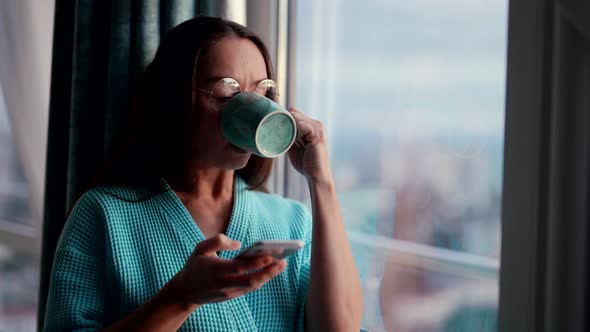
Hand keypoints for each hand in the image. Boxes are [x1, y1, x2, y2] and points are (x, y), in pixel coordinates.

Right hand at [172, 234, 286, 305]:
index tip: (271, 255)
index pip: (240, 267)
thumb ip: (217, 241)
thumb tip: (238, 244)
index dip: (256, 263)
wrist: (185, 292)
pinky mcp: (232, 296)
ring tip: (282, 264)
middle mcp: (224, 283)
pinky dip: (262, 280)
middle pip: (251, 280)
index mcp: (216, 270)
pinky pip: (250, 288)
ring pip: (253, 286)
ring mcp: (229, 292)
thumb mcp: (200, 249)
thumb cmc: (195, 266)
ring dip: (269, 276)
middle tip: (284, 261)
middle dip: (269, 271)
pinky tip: (271, 271)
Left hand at [287, 107, 332, 182]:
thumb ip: (289, 134)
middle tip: (292, 142)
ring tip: (298, 144)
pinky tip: (301, 144)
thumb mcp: (294, 145)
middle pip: (294, 114)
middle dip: (287, 125)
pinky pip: (301, 126)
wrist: (316, 176)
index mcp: (313, 125)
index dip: (286, 120)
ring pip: (296, 119)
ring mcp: (319, 128)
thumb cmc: (305, 162)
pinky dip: (297, 135)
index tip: (281, 131)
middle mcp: (317, 124)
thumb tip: (277, 126)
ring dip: (292, 131)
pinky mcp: (317, 135)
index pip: (295, 113)